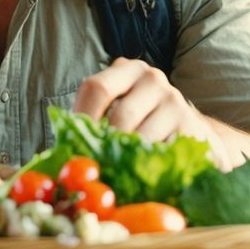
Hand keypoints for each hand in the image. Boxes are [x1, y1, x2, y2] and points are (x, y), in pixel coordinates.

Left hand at [72, 58, 235, 169]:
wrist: (191, 135)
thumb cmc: (141, 125)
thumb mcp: (116, 114)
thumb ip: (92, 122)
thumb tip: (58, 150)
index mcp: (127, 70)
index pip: (96, 87)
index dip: (83, 118)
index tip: (76, 146)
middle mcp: (152, 78)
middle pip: (119, 116)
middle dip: (105, 148)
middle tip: (95, 170)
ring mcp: (174, 101)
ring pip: (141, 137)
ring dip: (125, 163)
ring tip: (116, 178)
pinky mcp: (191, 126)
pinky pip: (163, 153)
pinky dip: (148, 169)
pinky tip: (142, 177)